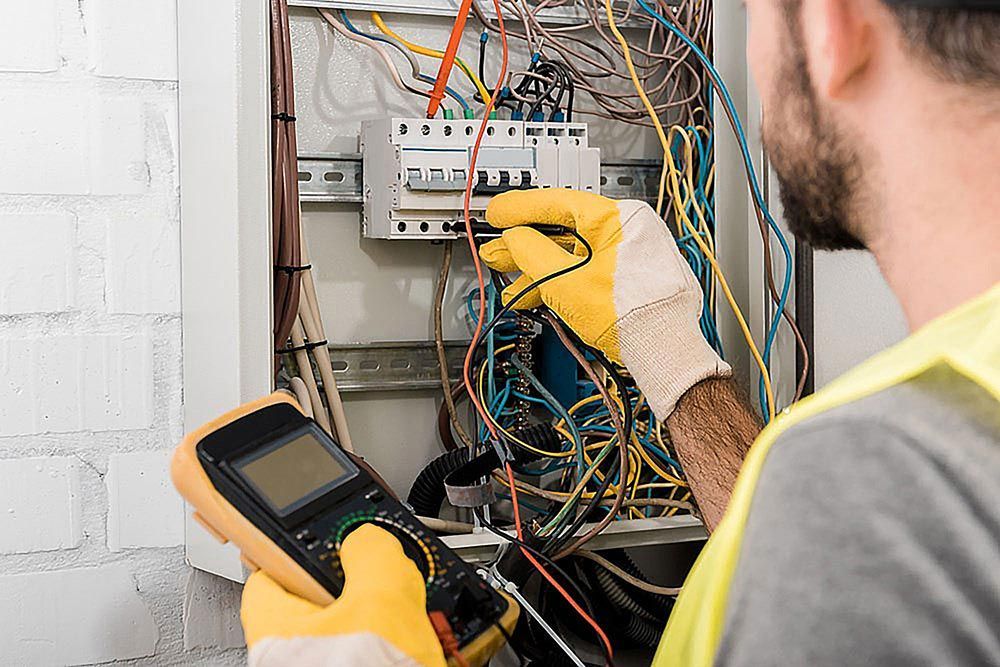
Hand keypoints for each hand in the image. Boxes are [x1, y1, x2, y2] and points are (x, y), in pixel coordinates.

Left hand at [240, 524, 445, 666]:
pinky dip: (401, 651)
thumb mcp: (382, 594)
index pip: (270, 563)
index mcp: (274, 619)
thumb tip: (367, 537)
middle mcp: (287, 652)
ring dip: (394, 623)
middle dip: (368, 587)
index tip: (320, 528)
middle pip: (326, 598)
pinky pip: (374, 657)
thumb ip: (371, 550)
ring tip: (428, 623)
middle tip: (400, 582)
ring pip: (357, 632)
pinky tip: (430, 651)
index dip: (299, 541)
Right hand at [480, 189, 729, 417]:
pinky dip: (562, 280)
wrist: (662, 350)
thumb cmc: (630, 315)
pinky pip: (587, 270)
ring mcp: (631, 254)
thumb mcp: (564, 280)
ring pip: (573, 255)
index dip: (520, 209)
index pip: (558, 202)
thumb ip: (531, 253)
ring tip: (511, 282)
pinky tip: (538, 293)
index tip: (498, 213)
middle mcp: (627, 229)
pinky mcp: (630, 277)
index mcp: (618, 217)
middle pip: (563, 231)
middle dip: (525, 246)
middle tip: (497, 252)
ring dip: (538, 269)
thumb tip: (512, 239)